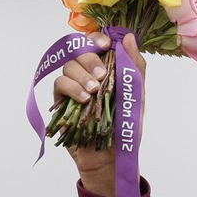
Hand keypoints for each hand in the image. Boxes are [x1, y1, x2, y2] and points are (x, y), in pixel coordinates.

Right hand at [52, 33, 146, 196]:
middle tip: (102, 76)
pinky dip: (71, 88)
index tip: (106, 44)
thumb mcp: (137, 99)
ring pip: (68, 65)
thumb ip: (135, 68)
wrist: (113, 159)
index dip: (97, 38)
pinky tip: (84, 99)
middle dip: (90, 58)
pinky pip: (59, 84)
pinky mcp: (61, 102)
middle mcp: (87, 75)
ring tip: (93, 92)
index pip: (96, 43)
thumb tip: (128, 37)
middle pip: (79, 50)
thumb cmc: (126, 131)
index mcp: (106, 70)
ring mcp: (73, 87)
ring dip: (81, 75)